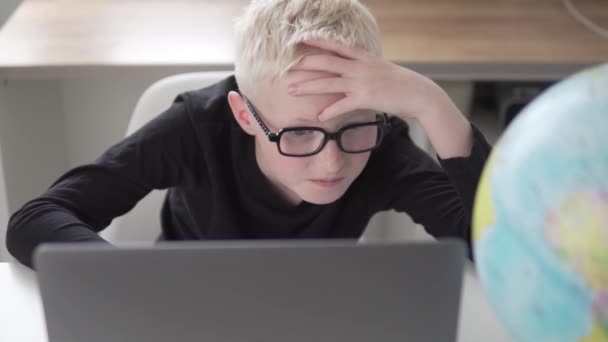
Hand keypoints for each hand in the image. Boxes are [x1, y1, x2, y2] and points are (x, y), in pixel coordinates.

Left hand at [287, 39, 445, 121]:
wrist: (419, 94)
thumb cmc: (399, 83)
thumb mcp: (380, 68)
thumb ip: (363, 67)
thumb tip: (349, 69)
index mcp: (363, 57)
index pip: (335, 46)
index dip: (317, 42)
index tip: (300, 40)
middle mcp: (359, 67)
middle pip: (325, 63)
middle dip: (304, 65)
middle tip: (286, 69)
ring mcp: (361, 82)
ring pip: (328, 83)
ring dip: (307, 87)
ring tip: (292, 91)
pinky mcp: (365, 99)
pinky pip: (342, 106)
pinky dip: (329, 111)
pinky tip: (319, 117)